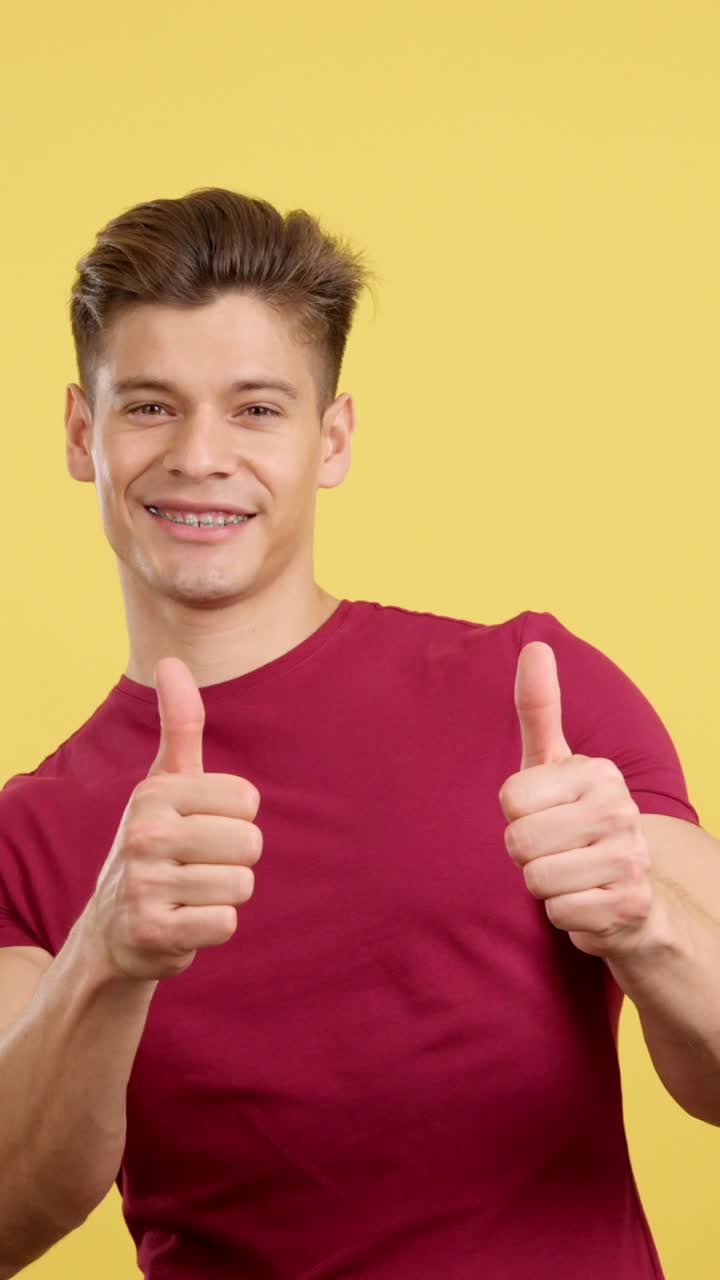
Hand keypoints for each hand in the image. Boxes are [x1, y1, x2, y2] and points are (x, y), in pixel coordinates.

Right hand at [86, 657, 262, 980]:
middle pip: (250, 844)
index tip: (201, 828)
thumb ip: (179, 724)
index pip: (247, 801)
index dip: (235, 819)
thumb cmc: (155, 844)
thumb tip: (172, 660)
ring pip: (241, 885)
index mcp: (154, 792)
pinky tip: (184, 922)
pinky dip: (212, 927)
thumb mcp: (164, 783)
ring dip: (222, 895)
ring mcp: (145, 885)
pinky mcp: (153, 932)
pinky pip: (226, 924)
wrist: (112, 929)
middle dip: (233, 860)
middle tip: (196, 866)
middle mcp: (144, 834)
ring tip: (190, 893)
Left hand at [498, 641, 658, 959]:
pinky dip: (563, 914)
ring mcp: (630, 860)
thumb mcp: (551, 764)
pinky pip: (558, 914)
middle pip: (519, 842)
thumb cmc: (573, 820)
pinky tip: (586, 901)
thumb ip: (539, 708)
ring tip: (569, 873)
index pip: (510, 799)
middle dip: (525, 855)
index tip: (543, 814)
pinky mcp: (629, 906)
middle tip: (553, 850)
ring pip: (536, 880)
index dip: (516, 815)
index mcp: (597, 772)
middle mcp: (620, 811)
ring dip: (543, 885)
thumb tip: (535, 645)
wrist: (628, 891)